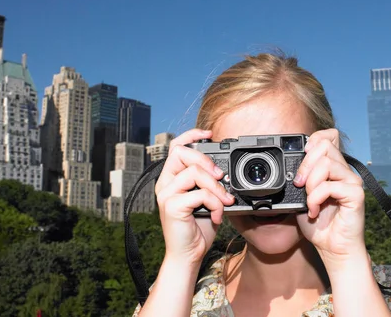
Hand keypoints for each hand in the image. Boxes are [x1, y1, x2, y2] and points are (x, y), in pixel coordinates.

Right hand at [155, 129, 235, 265]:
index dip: (191, 135)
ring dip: (216, 187)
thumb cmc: (198, 227)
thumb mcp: (207, 199)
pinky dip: (215, 204)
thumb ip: (209, 182)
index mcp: (172, 178)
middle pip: (181, 153)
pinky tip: (216, 216)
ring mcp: (166, 194)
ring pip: (193, 172)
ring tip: (224, 201)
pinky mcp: (171, 207)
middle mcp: (165, 183)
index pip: (176, 146)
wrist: (189, 255)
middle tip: (220, 176)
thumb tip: (223, 170)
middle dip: (206, 160)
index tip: (209, 134)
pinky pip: (199, 194)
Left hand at [295, 129, 367, 270]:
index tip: (302, 157)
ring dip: (311, 184)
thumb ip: (300, 178)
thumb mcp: (301, 196)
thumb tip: (289, 166)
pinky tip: (315, 211)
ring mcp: (352, 181)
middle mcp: (345, 170)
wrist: (332, 248)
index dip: (314, 140)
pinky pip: (330, 185)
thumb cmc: (319, 224)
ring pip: (327, 163)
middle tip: (300, 185)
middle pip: (324, 146)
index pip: (329, 136)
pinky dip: (316, 198)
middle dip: (305, 165)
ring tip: (309, 201)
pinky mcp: (356, 194)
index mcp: (334, 167)